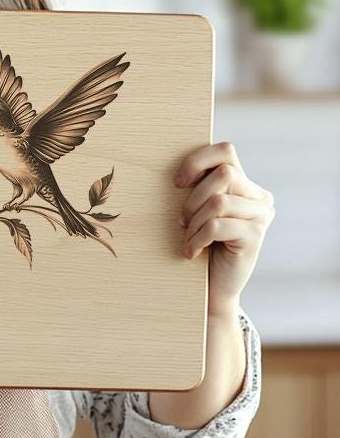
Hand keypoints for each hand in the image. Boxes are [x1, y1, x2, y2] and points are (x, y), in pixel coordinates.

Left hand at [174, 141, 274, 314]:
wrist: (212, 286)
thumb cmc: (201, 242)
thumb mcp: (199, 209)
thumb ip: (200, 185)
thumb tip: (177, 169)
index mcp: (245, 184)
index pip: (225, 151)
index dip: (197, 161)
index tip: (177, 183)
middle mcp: (259, 197)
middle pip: (224, 174)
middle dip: (194, 198)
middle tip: (182, 220)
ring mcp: (262, 216)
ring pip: (219, 201)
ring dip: (194, 222)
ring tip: (188, 237)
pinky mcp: (256, 236)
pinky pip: (217, 226)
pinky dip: (197, 239)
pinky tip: (192, 251)